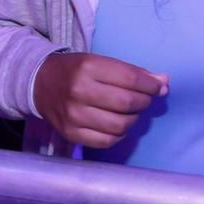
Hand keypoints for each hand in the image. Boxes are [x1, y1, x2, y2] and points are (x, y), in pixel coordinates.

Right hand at [33, 51, 167, 148]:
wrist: (40, 84)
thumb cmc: (76, 70)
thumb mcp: (100, 62)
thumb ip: (132, 72)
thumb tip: (164, 83)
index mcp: (88, 67)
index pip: (130, 79)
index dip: (150, 85)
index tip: (158, 87)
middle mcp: (79, 91)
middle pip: (127, 103)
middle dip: (144, 102)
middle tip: (144, 99)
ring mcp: (74, 116)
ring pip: (120, 125)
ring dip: (133, 119)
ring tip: (131, 112)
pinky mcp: (71, 134)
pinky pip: (107, 141)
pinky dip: (119, 134)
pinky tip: (118, 125)